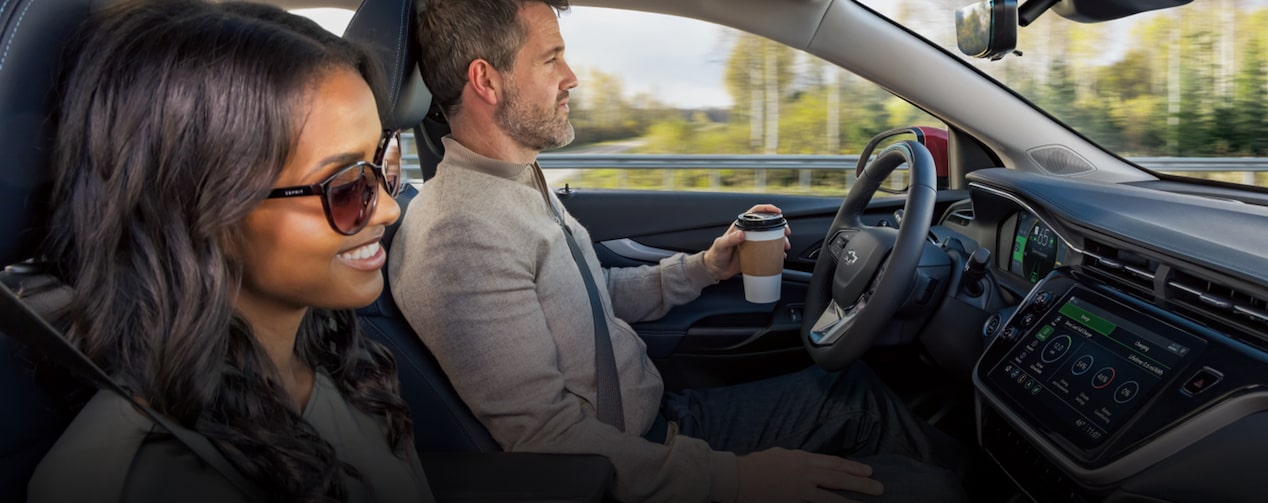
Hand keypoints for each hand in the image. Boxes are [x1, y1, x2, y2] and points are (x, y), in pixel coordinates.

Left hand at [703, 204, 791, 280]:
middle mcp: (748, 234)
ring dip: (780, 241)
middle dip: (779, 227)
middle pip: (767, 225)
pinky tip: (780, 256)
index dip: (767, 209)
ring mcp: (753, 244)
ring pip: (770, 238)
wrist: (715, 270)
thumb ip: (730, 239)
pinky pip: (768, 252)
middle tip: (785, 232)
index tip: (777, 211)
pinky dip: (776, 253)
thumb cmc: (715, 255)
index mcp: (740, 227)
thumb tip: (741, 234)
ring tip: (785, 246)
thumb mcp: (721, 245)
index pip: (755, 213)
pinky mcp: (755, 255)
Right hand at [736, 447, 881, 502]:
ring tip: (868, 502)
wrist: (737, 477)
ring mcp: (799, 489)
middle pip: (838, 477)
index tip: (868, 470)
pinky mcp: (792, 501)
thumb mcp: (781, 454)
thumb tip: (811, 463)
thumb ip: (798, 459)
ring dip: (851, 499)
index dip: (852, 467)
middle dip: (860, 482)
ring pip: (831, 495)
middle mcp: (804, 472)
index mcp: (801, 458)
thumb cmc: (756, 465)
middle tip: (879, 487)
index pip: (833, 462)